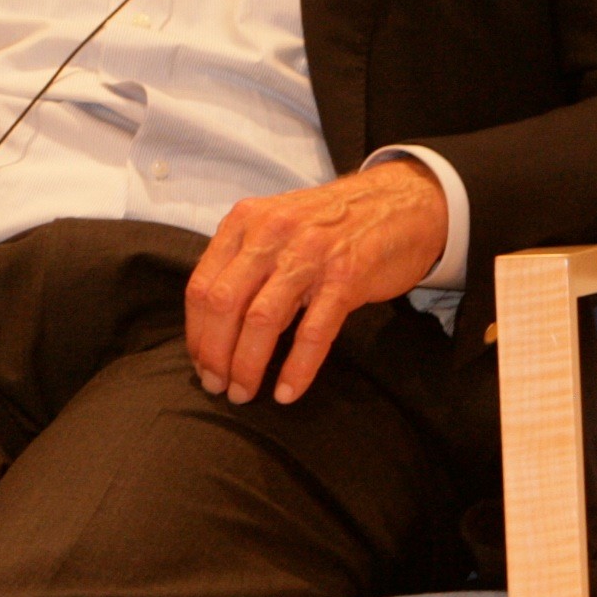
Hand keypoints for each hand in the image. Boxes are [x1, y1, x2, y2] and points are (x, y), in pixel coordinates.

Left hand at [185, 159, 449, 405]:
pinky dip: (296, 368)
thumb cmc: (332, 224)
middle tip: (217, 386)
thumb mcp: (277, 227)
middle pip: (223, 304)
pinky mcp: (347, 277)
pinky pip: (313, 332)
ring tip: (243, 393)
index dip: (195, 332)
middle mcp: (271, 234)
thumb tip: (213, 324)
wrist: (401, 202)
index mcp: (245, 222)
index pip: (201, 285)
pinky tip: (286, 392)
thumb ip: (244, 262)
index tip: (200, 362)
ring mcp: (310, 255)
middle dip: (214, 354)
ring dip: (247, 365)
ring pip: (261, 320)